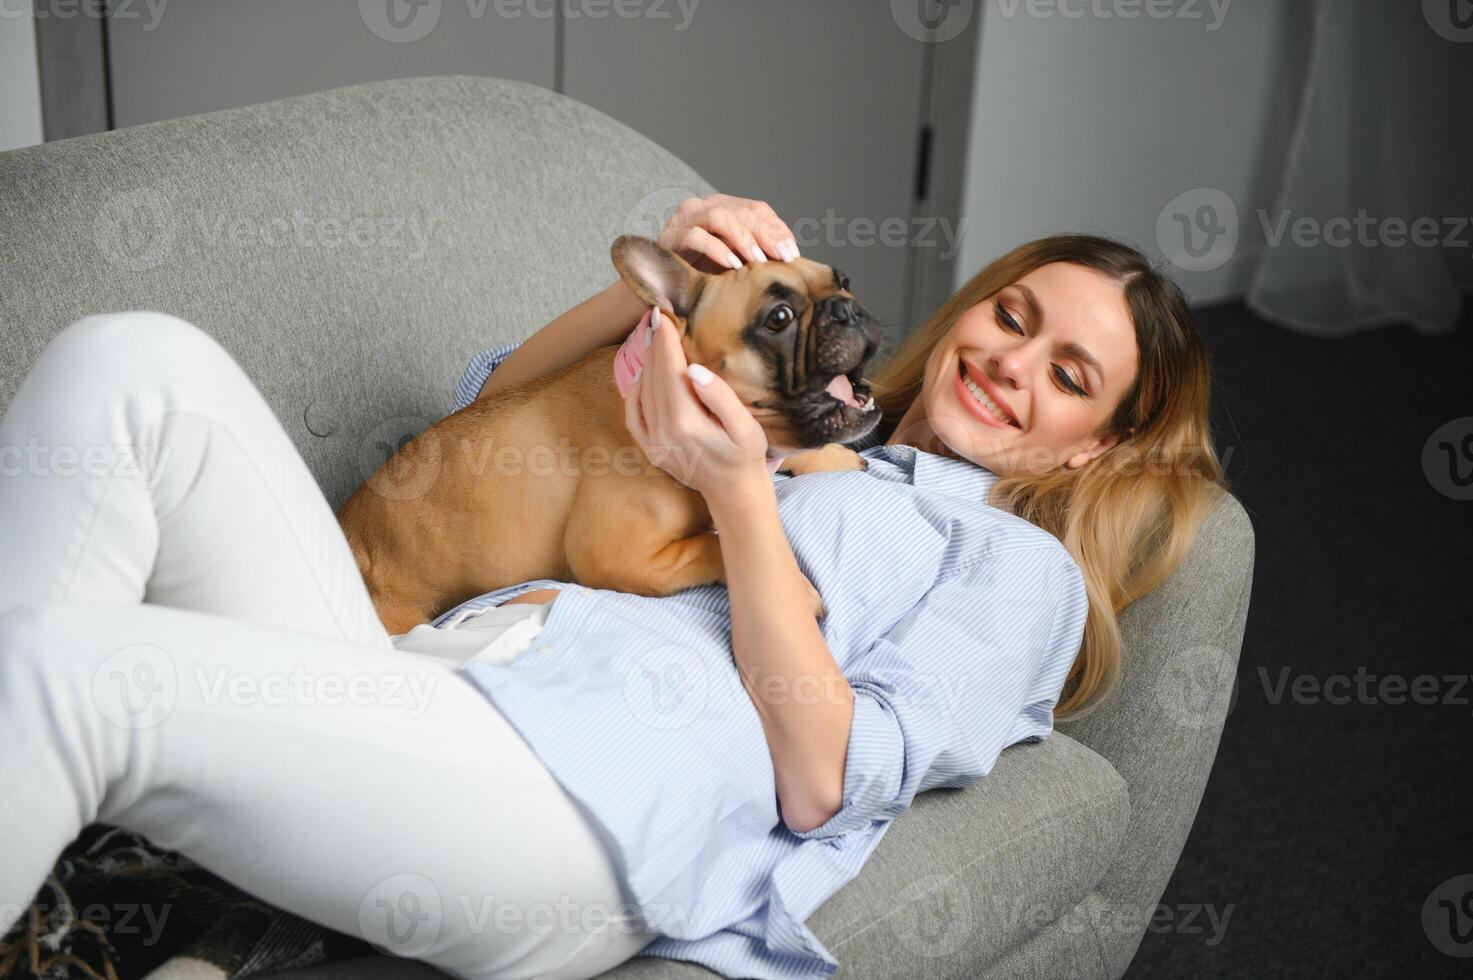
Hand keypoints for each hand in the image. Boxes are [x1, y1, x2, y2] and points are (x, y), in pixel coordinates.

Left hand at [623, 307, 771, 503]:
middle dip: (655, 346)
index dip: (665, 342)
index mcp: (686, 423)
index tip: (662, 316)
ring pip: (643, 392)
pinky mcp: (650, 449)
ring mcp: (653, 442)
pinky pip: (633, 414)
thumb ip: (720, 397)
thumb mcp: (745, 427)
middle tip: (656, 319)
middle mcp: (663, 432)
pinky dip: (634, 392)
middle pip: (654, 378)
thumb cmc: (745, 456)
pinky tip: (643, 376)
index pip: (670, 371)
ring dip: (646, 364)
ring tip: (653, 340)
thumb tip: (693, 370)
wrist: (734, 492)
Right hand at [658, 193, 800, 273]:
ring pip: (720, 216)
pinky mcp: (670, 236)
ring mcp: (686, 219)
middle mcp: (705, 207)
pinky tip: (732, 265)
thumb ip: (757, 257)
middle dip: (766, 234)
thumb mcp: (735, 265)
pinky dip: (717, 250)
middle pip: (742, 211)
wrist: (658, 287)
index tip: (793, 255)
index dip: (778, 230)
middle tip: (782, 258)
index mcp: (725, 209)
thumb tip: (793, 263)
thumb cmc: (700, 277)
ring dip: (743, 239)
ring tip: (758, 261)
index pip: (758, 210)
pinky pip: (695, 236)